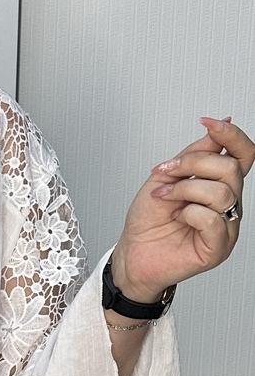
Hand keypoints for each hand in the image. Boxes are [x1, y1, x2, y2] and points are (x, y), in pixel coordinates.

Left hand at [112, 115, 251, 302]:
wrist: (132, 252)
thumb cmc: (149, 220)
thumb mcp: (167, 175)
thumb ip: (194, 154)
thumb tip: (217, 129)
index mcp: (219, 184)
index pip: (243, 154)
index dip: (231, 136)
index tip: (209, 123)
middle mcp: (228, 204)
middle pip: (231, 169)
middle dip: (194, 164)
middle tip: (168, 173)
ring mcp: (226, 226)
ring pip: (222, 193)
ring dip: (186, 190)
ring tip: (167, 198)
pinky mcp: (219, 247)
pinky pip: (213, 220)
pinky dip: (190, 214)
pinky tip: (179, 218)